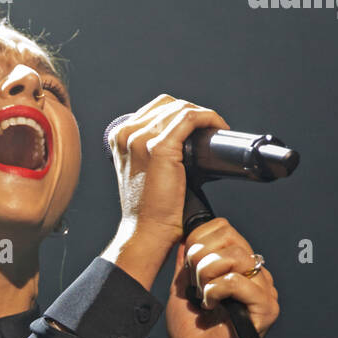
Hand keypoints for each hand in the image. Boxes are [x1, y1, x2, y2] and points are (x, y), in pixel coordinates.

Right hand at [100, 95, 230, 289]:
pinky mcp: (160, 147)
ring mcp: (141, 139)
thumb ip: (151, 152)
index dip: (179, 113)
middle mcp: (126, 134)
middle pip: (167, 104)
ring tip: (216, 129)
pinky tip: (218, 128)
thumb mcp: (142, 172)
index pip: (155, 110)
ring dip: (204, 115)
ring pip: (180, 109)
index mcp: (119, 137)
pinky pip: (190, 118)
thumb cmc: (148, 210)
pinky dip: (209, 118)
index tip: (197, 128)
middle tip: (209, 129)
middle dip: (192, 112)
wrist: (146, 233)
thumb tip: (181, 141)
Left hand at [166, 218, 278, 337]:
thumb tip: (187, 235)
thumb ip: (187, 261)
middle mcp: (255, 275)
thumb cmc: (191, 335)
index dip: (199, 240)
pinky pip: (238, 281)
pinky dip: (215, 290)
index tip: (188, 265)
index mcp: (238, 268)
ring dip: (207, 274)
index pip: (225, 229)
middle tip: (193, 283)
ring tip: (201, 296)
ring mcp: (263, 291)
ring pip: (235, 256)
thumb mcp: (183, 288)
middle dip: (201, 257)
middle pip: (230, 237)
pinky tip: (210, 306)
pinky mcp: (265, 308)